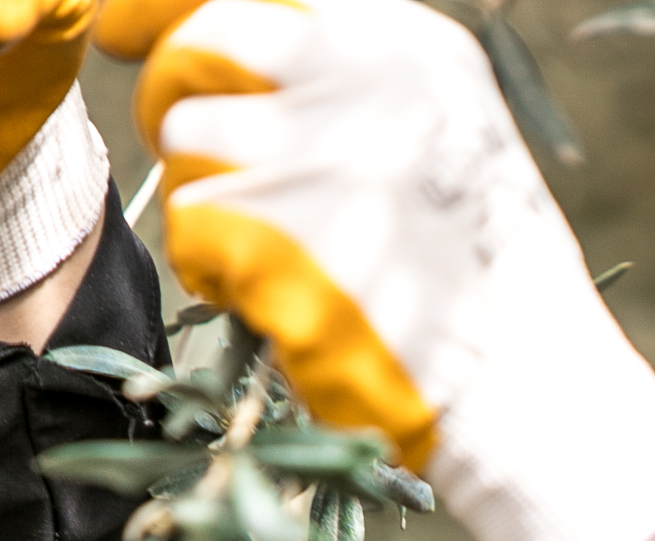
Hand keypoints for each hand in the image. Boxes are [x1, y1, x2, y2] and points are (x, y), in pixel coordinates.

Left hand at [111, 0, 654, 540]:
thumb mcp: (446, 122)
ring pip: (187, 144)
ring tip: (264, 245)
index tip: (124, 32)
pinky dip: (212, 264)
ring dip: (204, 195)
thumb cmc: (485, 268)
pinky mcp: (281, 251)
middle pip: (200, 51)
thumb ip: (350, 69)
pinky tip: (269, 294)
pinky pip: (192, 227)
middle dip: (176, 99)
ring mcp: (320, 169)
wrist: (531, 390)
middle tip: (191, 147)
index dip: (170, 12)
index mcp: (408, 46)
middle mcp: (364, 89)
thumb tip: (219, 34)